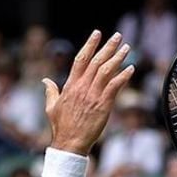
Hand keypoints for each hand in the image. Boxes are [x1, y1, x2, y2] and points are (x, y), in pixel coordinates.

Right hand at [44, 30, 134, 154]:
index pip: (81, 59)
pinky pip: (114, 86)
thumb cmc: (61, 127)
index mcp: (70, 85)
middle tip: (117, 36)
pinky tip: (130, 68)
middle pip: (96, 61)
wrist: (70, 143)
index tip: (97, 33)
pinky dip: (123, 76)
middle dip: (107, 46)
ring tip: (126, 47)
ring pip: (106, 70)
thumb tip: (45, 80)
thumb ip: (50, 91)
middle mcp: (82, 87)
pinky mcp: (103, 105)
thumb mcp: (51, 107)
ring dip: (117, 57)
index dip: (90, 44)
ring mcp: (93, 95)